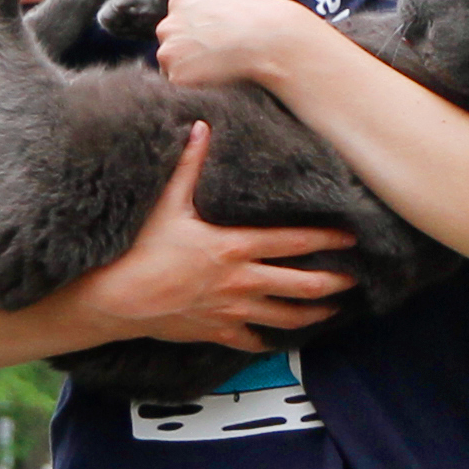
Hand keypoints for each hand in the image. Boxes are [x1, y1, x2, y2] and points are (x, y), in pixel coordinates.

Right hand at [81, 127, 349, 352]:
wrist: (113, 300)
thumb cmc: (138, 250)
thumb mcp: (166, 202)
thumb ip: (189, 165)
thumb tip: (201, 128)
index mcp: (233, 247)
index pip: (293, 242)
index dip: (327, 239)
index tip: (350, 238)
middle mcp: (240, 281)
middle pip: (300, 284)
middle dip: (333, 282)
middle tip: (355, 279)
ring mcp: (230, 310)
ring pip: (284, 317)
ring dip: (313, 313)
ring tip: (333, 311)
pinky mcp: (214, 331)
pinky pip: (252, 340)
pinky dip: (270, 340)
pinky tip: (281, 340)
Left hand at [151, 0, 335, 93]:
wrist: (269, 38)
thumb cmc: (261, 18)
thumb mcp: (229, 1)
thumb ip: (209, 11)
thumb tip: (209, 24)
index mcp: (179, 1)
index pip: (177, 23)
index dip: (195, 36)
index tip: (213, 43)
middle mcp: (167, 24)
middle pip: (170, 45)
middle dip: (187, 53)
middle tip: (216, 58)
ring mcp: (169, 50)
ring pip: (172, 66)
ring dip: (190, 70)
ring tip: (219, 68)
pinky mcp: (176, 76)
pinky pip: (181, 86)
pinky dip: (196, 86)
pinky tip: (217, 78)